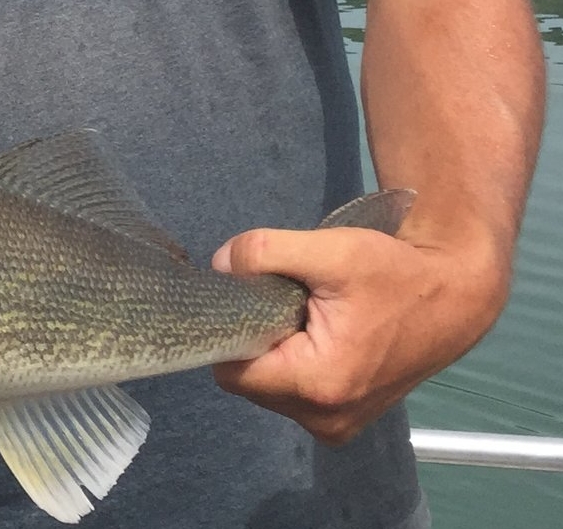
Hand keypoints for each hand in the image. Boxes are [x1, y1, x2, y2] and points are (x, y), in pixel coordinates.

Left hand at [210, 221, 507, 443]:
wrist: (454, 298)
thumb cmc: (395, 274)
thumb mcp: (329, 250)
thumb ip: (264, 252)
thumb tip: (220, 264)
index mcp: (319, 385)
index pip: (233, 370)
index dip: (229, 331)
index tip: (243, 299)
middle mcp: (326, 419)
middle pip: (248, 381)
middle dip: (254, 340)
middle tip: (281, 302)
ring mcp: (338, 425)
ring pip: (268, 388)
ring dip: (274, 351)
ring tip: (304, 316)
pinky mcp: (345, 419)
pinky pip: (293, 393)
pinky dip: (293, 363)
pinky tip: (315, 332)